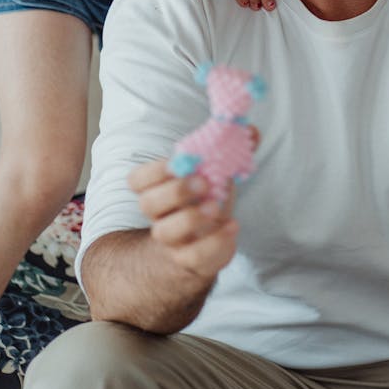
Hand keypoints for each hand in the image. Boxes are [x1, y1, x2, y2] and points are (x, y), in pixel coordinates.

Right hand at [128, 158, 238, 281]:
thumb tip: (251, 130)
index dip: (154, 171)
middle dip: (175, 191)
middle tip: (204, 182)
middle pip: (148, 204)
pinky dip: (214, 242)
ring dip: (190, 217)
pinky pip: (193, 256)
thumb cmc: (207, 197)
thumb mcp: (216, 171)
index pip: (137, 180)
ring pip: (165, 232)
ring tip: (215, 206)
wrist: (208, 239)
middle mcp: (160, 214)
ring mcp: (172, 239)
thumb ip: (231, 149)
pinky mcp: (190, 259)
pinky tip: (232, 226)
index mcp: (158, 188)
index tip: (179, 162)